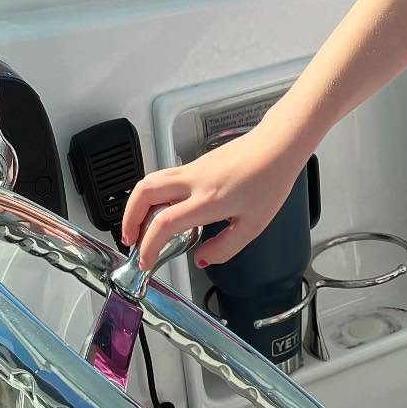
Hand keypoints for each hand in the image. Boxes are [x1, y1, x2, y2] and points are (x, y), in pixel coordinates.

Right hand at [119, 130, 300, 272]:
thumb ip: (225, 247)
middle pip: (144, 194)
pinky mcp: (195, 163)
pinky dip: (152, 195)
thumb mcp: (253, 225)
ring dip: (136, 204)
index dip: (148, 246)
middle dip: (128, 219)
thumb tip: (202, 259)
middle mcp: (194, 182)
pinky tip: (162, 209)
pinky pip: (163, 178)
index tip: (146, 261)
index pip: (164, 223)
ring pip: (150, 181)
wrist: (278, 146)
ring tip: (139, 225)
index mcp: (208, 200)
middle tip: (130, 240)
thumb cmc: (270, 180)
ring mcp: (192, 169)